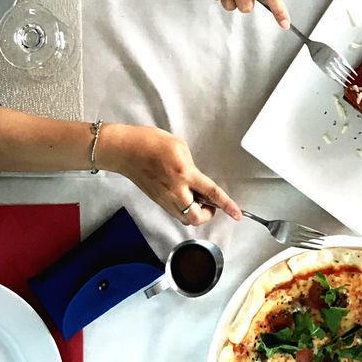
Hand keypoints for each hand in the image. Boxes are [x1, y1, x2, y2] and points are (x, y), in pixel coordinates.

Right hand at [97, 124, 241, 226]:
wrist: (124, 149)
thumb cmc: (150, 143)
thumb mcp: (180, 148)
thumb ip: (192, 167)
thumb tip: (195, 179)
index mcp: (185, 174)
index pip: (212, 193)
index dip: (227, 205)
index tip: (237, 214)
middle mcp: (175, 190)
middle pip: (197, 217)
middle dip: (208, 214)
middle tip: (210, 202)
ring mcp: (164, 198)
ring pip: (184, 219)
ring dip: (195, 213)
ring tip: (195, 198)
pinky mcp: (156, 200)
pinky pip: (174, 212)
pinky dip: (183, 209)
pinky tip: (183, 196)